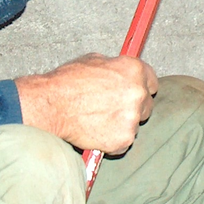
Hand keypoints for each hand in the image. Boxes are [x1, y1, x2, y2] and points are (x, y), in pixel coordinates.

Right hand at [15, 54, 157, 153]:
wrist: (51, 106)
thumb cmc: (68, 82)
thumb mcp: (95, 61)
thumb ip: (115, 68)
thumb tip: (120, 72)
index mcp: (134, 70)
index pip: (152, 82)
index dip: (142, 88)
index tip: (135, 93)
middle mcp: (138, 93)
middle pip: (146, 105)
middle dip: (132, 108)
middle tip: (111, 110)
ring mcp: (132, 117)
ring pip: (134, 125)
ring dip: (122, 125)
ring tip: (99, 120)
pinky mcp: (124, 139)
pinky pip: (123, 143)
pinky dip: (112, 141)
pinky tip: (97, 132)